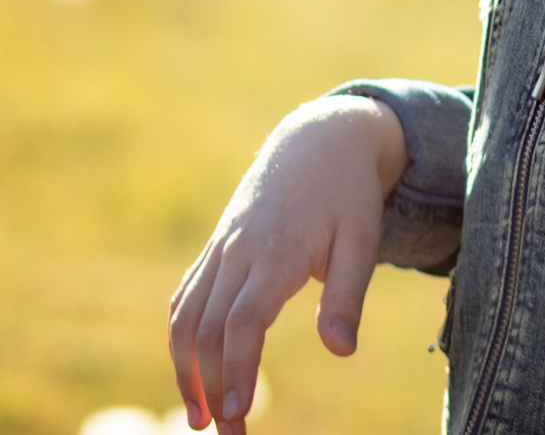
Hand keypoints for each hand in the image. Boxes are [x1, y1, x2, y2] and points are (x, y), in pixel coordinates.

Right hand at [167, 96, 407, 431]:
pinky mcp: (214, 249)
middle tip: (228, 434)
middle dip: (212, 387)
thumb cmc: (347, 193)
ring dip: (186, 371)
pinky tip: (190, 373)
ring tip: (200, 417)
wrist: (317, 139)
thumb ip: (347, 295)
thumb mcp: (363, 237)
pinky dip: (181, 339)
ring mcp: (220, 249)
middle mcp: (238, 251)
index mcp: (277, 250)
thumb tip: (341, 351)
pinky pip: (185, 299)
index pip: (243, 322)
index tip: (239, 413)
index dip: (236, 370)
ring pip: (186, 318)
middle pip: (208, 330)